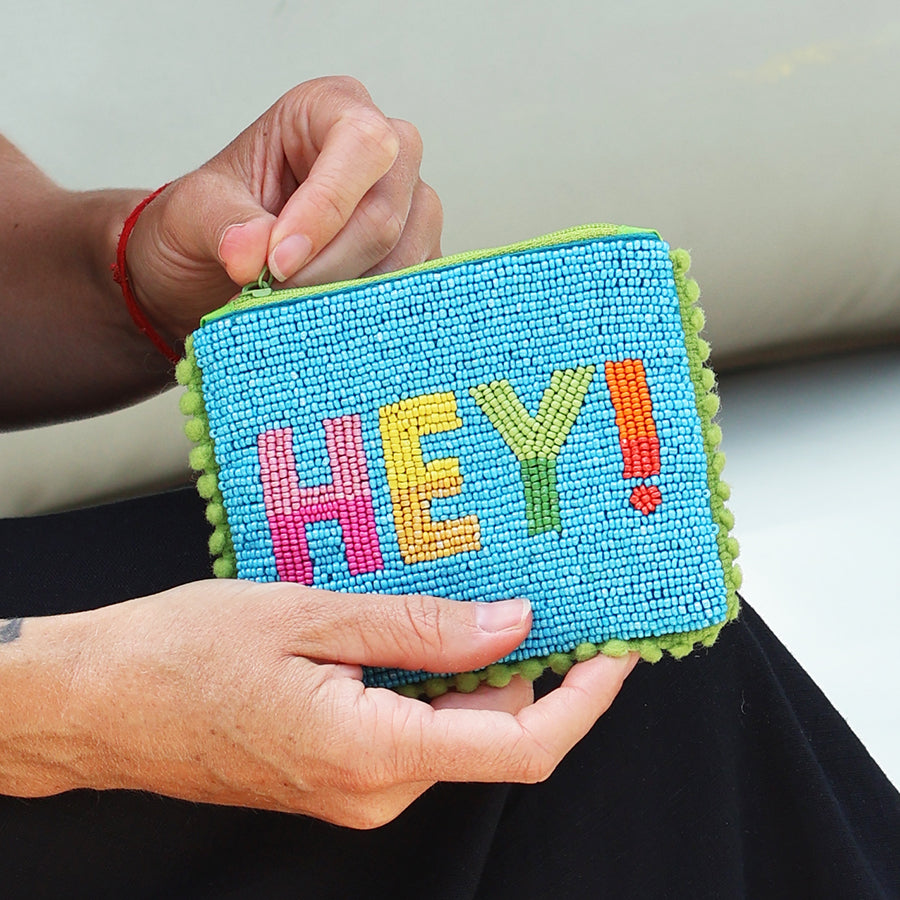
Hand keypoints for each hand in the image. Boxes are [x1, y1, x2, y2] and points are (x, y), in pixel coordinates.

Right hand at [27, 581, 636, 827]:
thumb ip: (422, 629)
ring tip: (465, 597)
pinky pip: (413, 730)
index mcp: (373, 752)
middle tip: (536, 590)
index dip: (584, 702)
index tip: (618, 652)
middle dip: (528, 669)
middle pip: (491, 733)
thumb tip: (513, 627)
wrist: (102, 700)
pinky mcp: (339, 772)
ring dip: (474, 670)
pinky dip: (434, 684)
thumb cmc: (186, 653)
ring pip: (453, 729)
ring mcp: (356, 788)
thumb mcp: (312, 616)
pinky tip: (415, 630)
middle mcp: (375, 789)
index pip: (520, 747)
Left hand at [127, 76, 441, 339]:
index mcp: (330, 109)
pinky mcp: (418, 253)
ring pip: (403, 255)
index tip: (278, 261)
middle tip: (277, 290)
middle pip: (386, 211)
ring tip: (296, 299)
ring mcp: (411, 204)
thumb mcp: (196, 212)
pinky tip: (328, 311)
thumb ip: (223, 225)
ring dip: (346, 291)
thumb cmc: (217, 220)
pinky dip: (369, 308)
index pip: (362, 144)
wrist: (224, 264)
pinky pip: (412, 285)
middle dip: (329, 263)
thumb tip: (250, 255)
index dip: (326, 208)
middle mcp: (386, 150)